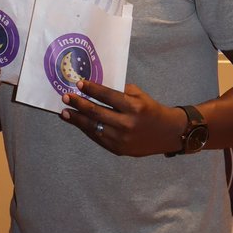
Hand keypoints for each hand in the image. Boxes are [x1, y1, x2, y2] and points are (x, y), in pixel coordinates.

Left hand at [60, 80, 182, 156]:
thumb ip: (119, 91)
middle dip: (79, 104)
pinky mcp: (118, 149)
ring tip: (64, 112)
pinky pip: (98, 138)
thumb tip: (95, 87)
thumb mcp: (140, 95)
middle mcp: (127, 124)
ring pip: (94, 127)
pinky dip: (86, 129)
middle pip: (97, 113)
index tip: (79, 83)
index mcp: (134, 107)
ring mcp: (122, 139)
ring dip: (77, 119)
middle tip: (66, 97)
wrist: (167, 134)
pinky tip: (77, 122)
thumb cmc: (151, 110)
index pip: (108, 96)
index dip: (92, 89)